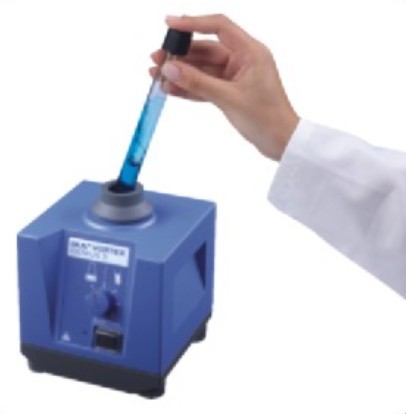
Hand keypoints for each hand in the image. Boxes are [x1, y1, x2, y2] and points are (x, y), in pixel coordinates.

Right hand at [150, 14, 298, 160]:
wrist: (281, 142)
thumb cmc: (266, 118)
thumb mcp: (228, 98)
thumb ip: (198, 83)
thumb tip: (170, 69)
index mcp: (250, 52)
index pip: (219, 27)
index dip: (193, 23)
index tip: (169, 25)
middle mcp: (243, 60)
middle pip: (206, 50)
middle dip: (180, 55)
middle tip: (157, 60)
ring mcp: (235, 77)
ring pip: (203, 69)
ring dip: (181, 73)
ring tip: (157, 77)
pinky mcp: (230, 92)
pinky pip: (206, 85)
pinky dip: (190, 88)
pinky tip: (171, 89)